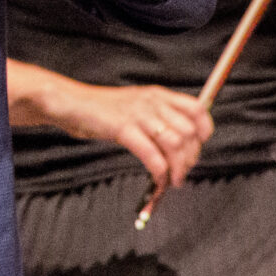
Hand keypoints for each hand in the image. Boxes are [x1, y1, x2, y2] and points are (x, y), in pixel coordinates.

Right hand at [34, 76, 211, 189]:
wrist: (71, 103)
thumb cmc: (102, 110)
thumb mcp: (136, 106)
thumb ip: (158, 118)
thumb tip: (180, 145)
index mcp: (159, 95)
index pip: (197, 109)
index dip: (204, 132)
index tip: (197, 149)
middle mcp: (153, 102)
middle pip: (189, 132)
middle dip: (190, 158)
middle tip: (181, 173)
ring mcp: (138, 114)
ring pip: (175, 144)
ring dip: (177, 168)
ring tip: (171, 180)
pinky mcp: (123, 128)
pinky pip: (151, 154)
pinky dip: (159, 172)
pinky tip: (157, 180)